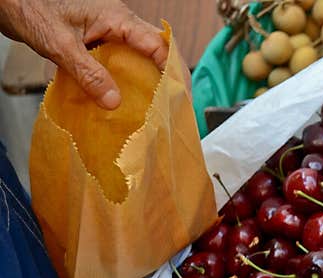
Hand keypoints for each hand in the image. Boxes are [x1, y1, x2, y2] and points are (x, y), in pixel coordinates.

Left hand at [0, 0, 167, 109]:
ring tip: (150, 107)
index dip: (171, 70)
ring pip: (138, 56)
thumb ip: (88, 73)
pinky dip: (123, 78)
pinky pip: (119, 60)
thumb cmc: (29, 7)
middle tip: (169, 106)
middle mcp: (117, 22)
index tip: (176, 96)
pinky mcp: (96, 39)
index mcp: (115, 17)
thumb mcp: (60, 45)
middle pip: (154, 50)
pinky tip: (121, 97)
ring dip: (143, 80)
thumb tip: (113, 101)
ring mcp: (107, 30)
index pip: (157, 44)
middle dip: (163, 78)